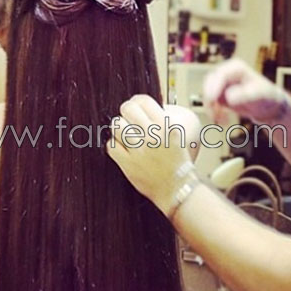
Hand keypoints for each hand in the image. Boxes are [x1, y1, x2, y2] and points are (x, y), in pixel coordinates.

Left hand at [107, 95, 191, 215]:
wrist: (178, 189)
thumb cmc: (178, 164)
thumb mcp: (177, 136)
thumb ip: (161, 122)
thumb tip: (144, 109)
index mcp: (166, 126)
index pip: (143, 101)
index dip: (136, 101)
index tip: (134, 105)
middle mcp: (153, 135)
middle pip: (127, 109)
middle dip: (125, 112)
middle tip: (126, 118)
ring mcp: (140, 150)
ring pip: (117, 125)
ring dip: (119, 129)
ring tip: (124, 135)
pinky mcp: (128, 164)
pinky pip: (111, 146)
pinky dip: (114, 146)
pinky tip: (121, 149)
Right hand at [203, 58, 285, 123]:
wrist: (268, 106)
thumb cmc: (266, 97)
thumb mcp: (258, 94)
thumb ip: (245, 94)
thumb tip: (228, 97)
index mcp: (236, 67)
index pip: (220, 75)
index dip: (214, 86)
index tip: (212, 99)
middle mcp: (226, 72)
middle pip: (209, 83)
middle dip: (210, 99)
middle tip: (214, 113)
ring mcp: (220, 83)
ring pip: (207, 94)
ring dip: (211, 108)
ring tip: (223, 121)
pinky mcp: (218, 95)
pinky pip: (210, 104)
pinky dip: (214, 112)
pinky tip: (224, 121)